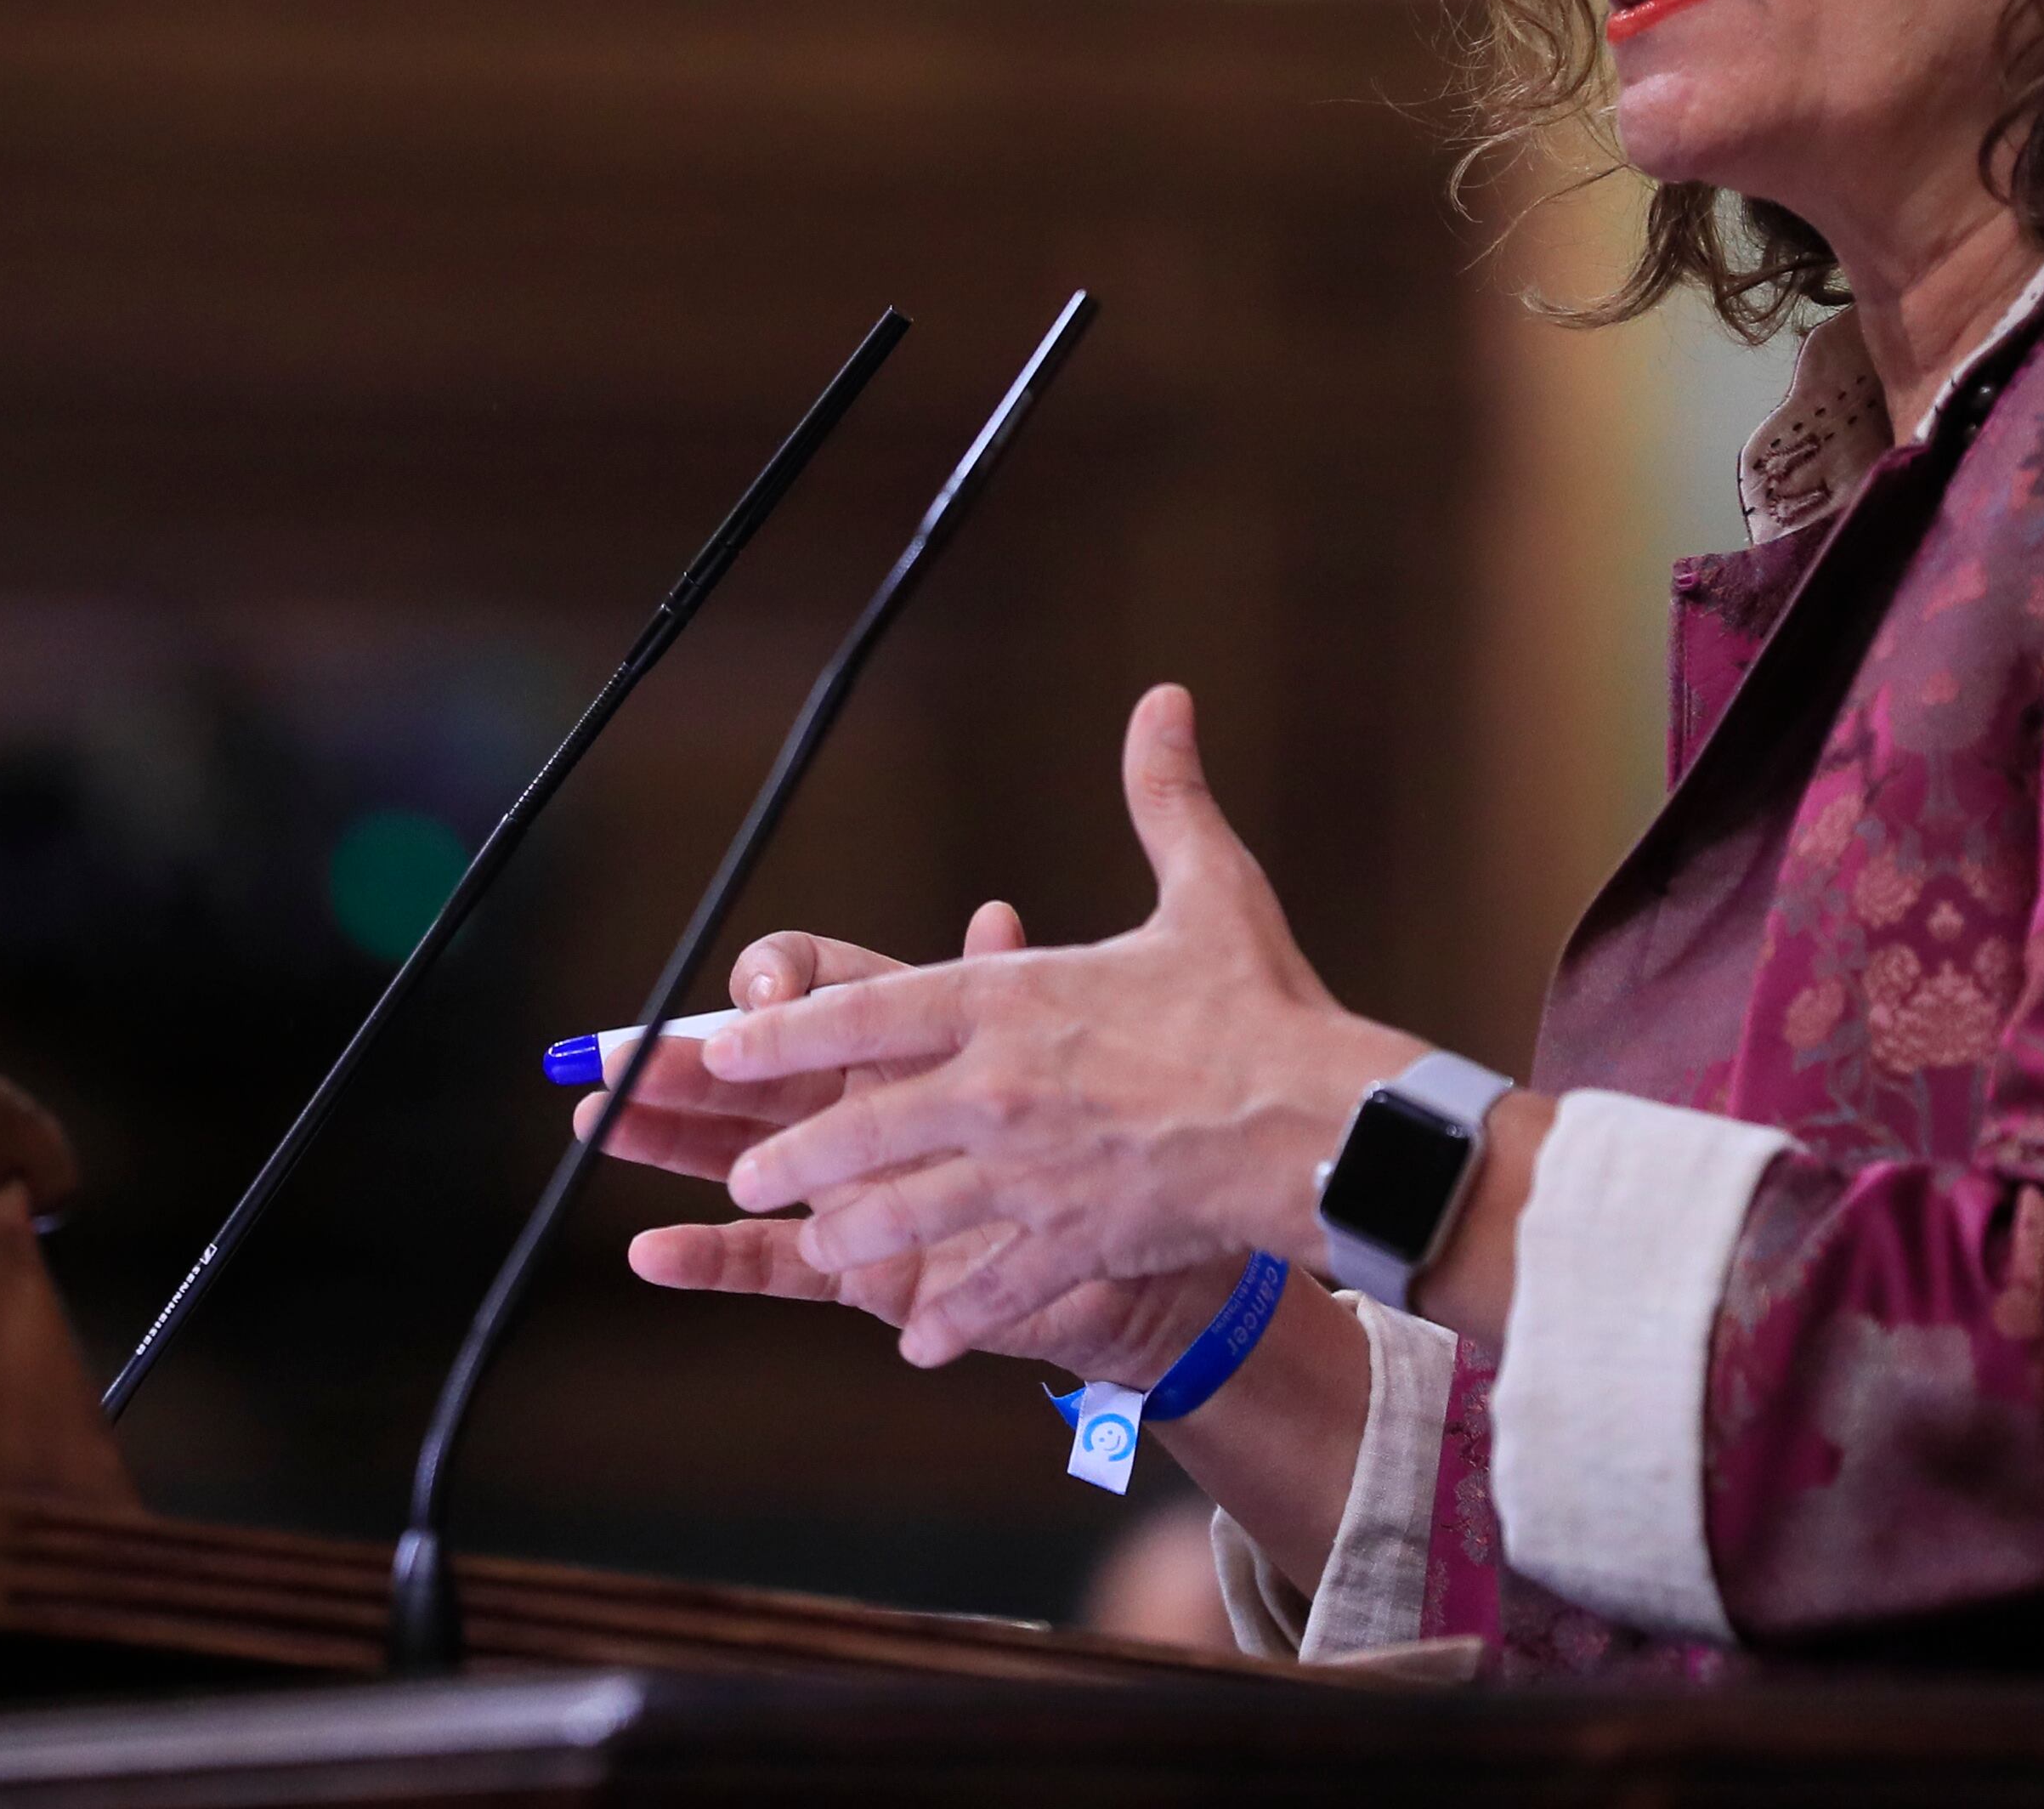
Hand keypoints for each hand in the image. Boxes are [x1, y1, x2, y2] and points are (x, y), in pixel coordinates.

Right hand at [585, 906, 1225, 1385]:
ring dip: (670, 1142)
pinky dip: (712, 1259)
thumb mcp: (1077, 1052)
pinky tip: (650, 1250)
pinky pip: (776, 1266)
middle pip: (756, 1078)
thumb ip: (1021, 988)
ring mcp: (859, 1192)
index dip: (778, 987)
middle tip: (610, 1050)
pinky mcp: (864, 1272)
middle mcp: (871, 1112)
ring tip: (600, 1122)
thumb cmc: (1118, 1136)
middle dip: (682, 1062)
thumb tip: (996, 914)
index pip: (821, 996)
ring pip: (743, 1159)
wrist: (1162, 1251)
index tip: (760, 990)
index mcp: (913, 1042)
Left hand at [699, 684, 1420, 1365]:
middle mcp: (1001, 1090)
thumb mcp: (1209, 890)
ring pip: (903, 1214)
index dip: (783, 1031)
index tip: (721, 1043)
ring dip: (849, 1233)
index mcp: (1015, 1001)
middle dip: (793, 1153)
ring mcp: (1031, 1175)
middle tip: (747, 1171)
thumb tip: (1164, 703)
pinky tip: (917, 1341)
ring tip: (817, 1242)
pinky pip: (990, 1289)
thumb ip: (1165, 799)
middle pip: (860, 1127)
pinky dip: (951, 1318)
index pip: (868, 1010)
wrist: (1322, 1125)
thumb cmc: (1265, 1006)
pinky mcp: (1073, 1241)